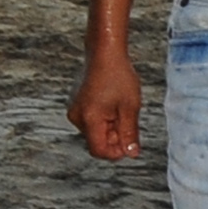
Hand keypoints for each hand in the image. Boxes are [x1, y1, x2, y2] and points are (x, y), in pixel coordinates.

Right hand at [68, 46, 143, 160]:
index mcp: (89, 119)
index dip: (116, 153)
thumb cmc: (118, 77)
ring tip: (122, 109)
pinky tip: (113, 105)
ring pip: (95, 132)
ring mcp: (75, 111)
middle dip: (115, 138)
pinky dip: (104, 120)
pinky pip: (91, 122)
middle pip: (97, 142)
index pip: (99, 150)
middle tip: (130, 120)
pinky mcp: (77, 105)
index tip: (130, 144)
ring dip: (110, 128)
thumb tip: (131, 154)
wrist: (104, 55)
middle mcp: (77, 117)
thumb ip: (129, 134)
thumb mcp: (130, 108)